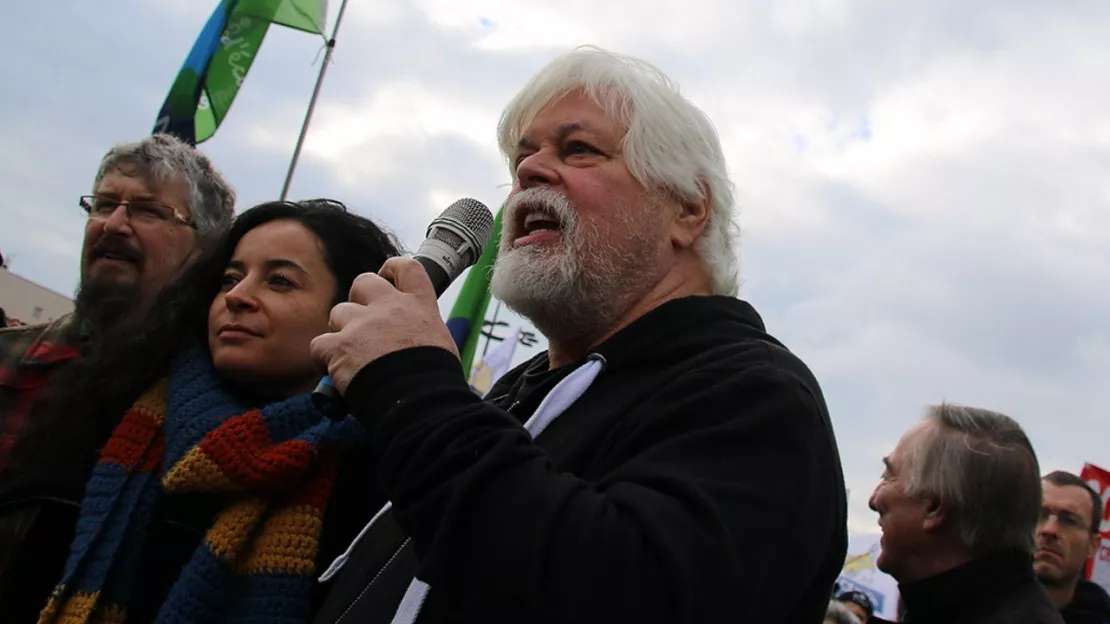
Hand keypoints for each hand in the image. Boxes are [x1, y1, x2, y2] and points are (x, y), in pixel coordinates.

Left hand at [310, 258, 458, 393]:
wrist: (419, 401)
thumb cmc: (435, 380)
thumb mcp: (440, 343)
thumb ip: (421, 331)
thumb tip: (410, 341)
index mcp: (419, 305)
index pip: (406, 268)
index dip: (392, 270)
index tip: (387, 279)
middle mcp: (390, 307)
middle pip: (364, 282)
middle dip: (358, 300)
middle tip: (362, 323)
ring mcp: (362, 324)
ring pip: (338, 313)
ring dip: (341, 331)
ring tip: (351, 355)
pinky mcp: (340, 346)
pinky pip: (319, 344)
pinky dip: (324, 358)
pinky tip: (334, 372)